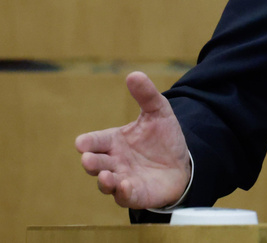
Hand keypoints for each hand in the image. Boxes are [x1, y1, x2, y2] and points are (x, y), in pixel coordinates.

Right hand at [75, 71, 190, 209]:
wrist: (182, 163)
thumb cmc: (163, 138)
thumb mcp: (158, 112)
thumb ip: (146, 95)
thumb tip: (134, 74)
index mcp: (114, 141)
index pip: (95, 141)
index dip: (87, 142)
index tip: (81, 143)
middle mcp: (114, 161)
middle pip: (95, 163)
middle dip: (91, 162)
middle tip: (88, 159)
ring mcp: (122, 178)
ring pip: (106, 182)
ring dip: (104, 180)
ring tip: (105, 176)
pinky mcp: (135, 194)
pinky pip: (124, 196)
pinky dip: (123, 192)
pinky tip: (125, 186)